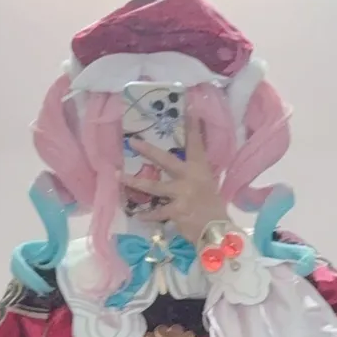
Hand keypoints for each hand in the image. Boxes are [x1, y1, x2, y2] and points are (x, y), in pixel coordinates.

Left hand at [121, 106, 229, 244]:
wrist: (217, 230)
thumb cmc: (213, 206)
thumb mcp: (208, 183)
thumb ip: (196, 172)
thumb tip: (184, 163)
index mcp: (201, 168)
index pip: (196, 143)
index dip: (192, 125)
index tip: (188, 106)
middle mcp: (191, 177)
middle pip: (166, 160)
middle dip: (148, 150)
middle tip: (132, 141)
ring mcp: (183, 194)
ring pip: (154, 186)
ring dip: (135, 182)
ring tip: (120, 177)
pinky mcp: (176, 211)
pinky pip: (157, 212)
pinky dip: (147, 214)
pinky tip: (136, 214)